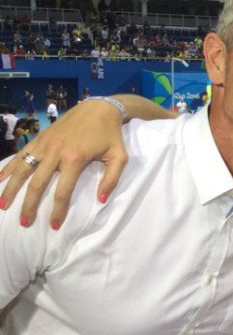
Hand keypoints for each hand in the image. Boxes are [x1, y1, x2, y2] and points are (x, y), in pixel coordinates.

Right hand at [0, 99, 127, 227]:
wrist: (98, 108)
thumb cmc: (110, 135)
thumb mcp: (119, 157)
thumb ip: (112, 179)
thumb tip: (100, 200)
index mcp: (75, 159)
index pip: (63, 192)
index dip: (58, 211)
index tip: (55, 226)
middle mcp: (55, 152)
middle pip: (37, 185)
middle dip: (28, 206)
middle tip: (24, 223)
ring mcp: (44, 144)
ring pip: (22, 170)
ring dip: (10, 188)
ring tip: (2, 205)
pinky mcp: (39, 138)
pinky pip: (20, 155)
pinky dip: (7, 167)